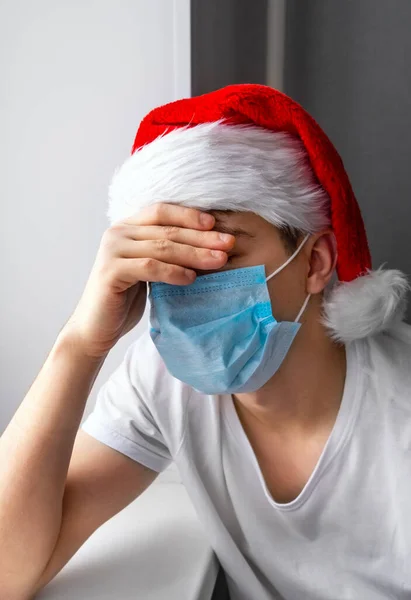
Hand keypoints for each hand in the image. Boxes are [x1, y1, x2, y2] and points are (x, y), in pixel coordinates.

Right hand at [63, 203, 234, 357]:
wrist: (95, 328)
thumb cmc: (125, 299)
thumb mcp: (148, 269)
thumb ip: (165, 253)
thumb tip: (208, 244)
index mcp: (126, 227)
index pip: (161, 211)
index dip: (190, 215)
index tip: (217, 224)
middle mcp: (117, 233)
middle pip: (166, 229)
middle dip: (201, 236)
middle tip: (228, 243)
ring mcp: (112, 251)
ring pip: (162, 247)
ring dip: (194, 253)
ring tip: (219, 261)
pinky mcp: (111, 271)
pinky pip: (150, 267)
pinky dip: (174, 272)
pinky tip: (192, 278)